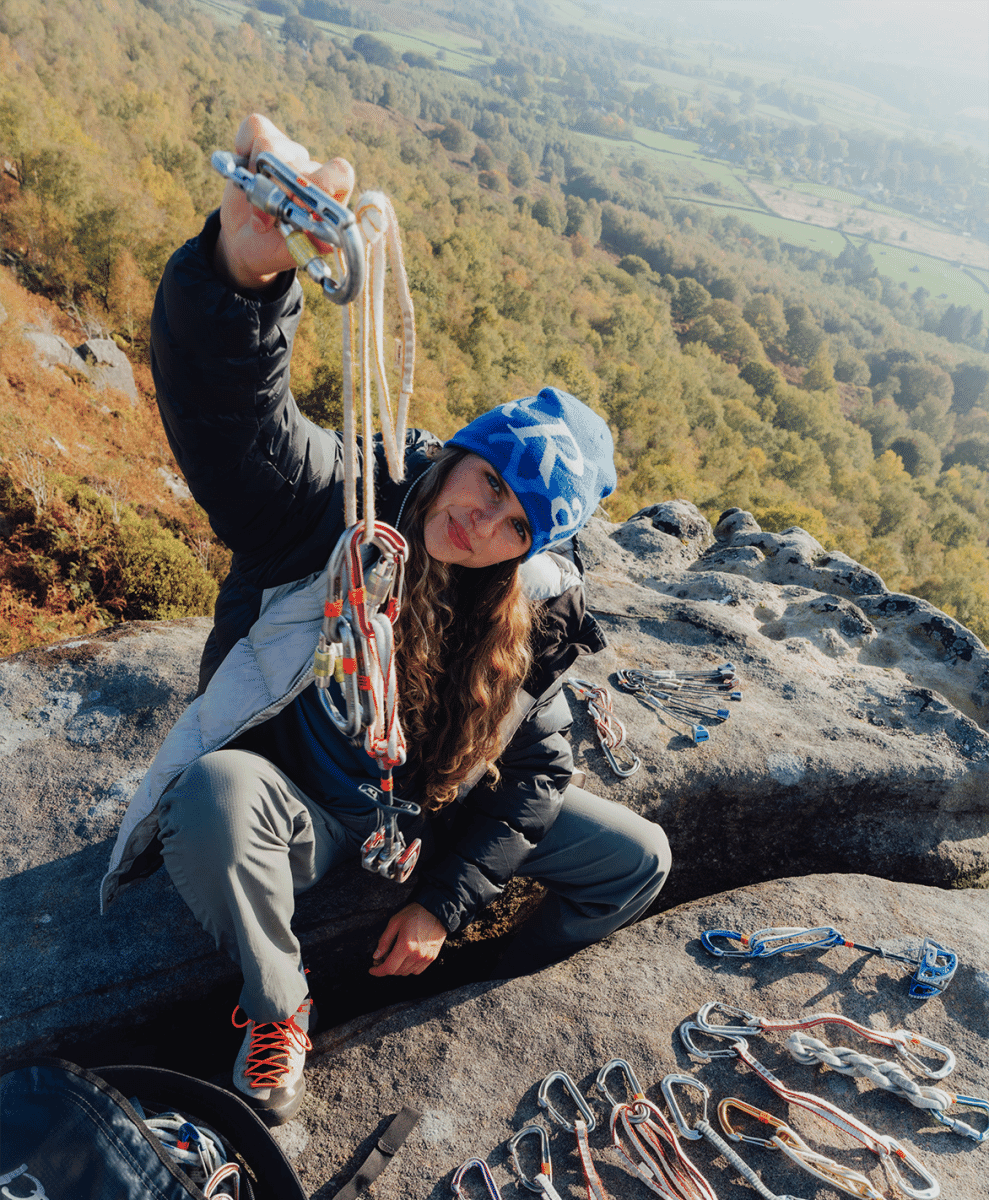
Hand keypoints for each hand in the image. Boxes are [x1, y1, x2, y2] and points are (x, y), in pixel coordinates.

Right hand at [215, 113, 354, 290]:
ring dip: (255, 178)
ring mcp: (289, 152)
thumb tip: (324, 242)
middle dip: (275, 193)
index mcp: (331, 195)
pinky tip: (241, 171)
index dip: (320, 185)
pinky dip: (243, 146)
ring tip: (251, 202)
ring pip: (272, 145)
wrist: (246, 241)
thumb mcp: (292, 253)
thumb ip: (307, 244)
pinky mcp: (263, 139)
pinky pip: (255, 127)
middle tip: (263, 222)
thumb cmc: (275, 248)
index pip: (340, 173)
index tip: (298, 207)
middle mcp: (313, 169)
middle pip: (298, 163)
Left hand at [369, 903, 446, 976]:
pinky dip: (409, 968)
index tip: (372, 969)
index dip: (378, 971)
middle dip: (387, 968)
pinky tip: (406, 958)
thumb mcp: (395, 922)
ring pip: (407, 972)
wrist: (436, 910)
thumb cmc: (415, 913)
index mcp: (406, 946)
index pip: (389, 968)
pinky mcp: (432, 957)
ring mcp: (426, 957)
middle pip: (397, 972)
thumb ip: (384, 940)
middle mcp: (417, 955)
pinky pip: (417, 971)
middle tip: (382, 959)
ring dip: (398, 968)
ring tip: (395, 957)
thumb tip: (376, 956)